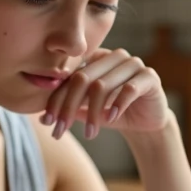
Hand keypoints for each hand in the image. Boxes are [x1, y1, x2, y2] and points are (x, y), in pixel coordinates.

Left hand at [42, 48, 170, 139]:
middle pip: (82, 79)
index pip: (70, 76)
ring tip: (89, 134)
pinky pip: (129, 89)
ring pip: (103, 85)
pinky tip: (111, 119)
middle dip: (69, 107)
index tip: (47, 122)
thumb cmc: (114, 112)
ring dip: (92, 113)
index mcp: (96, 58)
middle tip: (61, 130)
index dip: (56, 99)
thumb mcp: (88, 110)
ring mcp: (133, 64)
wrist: (146, 122)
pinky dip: (117, 105)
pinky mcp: (149, 77)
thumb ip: (69, 108)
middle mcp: (114, 56)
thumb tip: (41, 118)